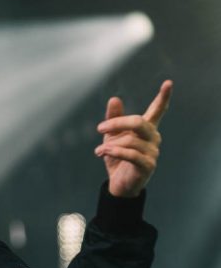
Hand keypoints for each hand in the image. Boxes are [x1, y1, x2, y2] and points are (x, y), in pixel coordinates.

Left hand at [95, 80, 172, 197]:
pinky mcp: (148, 165)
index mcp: (146, 129)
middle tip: (100, 128)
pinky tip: (102, 152)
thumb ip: (113, 119)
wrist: (118, 184)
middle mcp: (153, 138)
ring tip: (99, 151)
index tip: (168, 83)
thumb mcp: (112, 137)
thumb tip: (114, 99)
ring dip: (110, 144)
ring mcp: (152, 152)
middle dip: (117, 123)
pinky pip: (130, 154)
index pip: (157, 111)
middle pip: (138, 122)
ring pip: (130, 140)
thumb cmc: (117, 159)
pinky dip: (114, 152)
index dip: (163, 97)